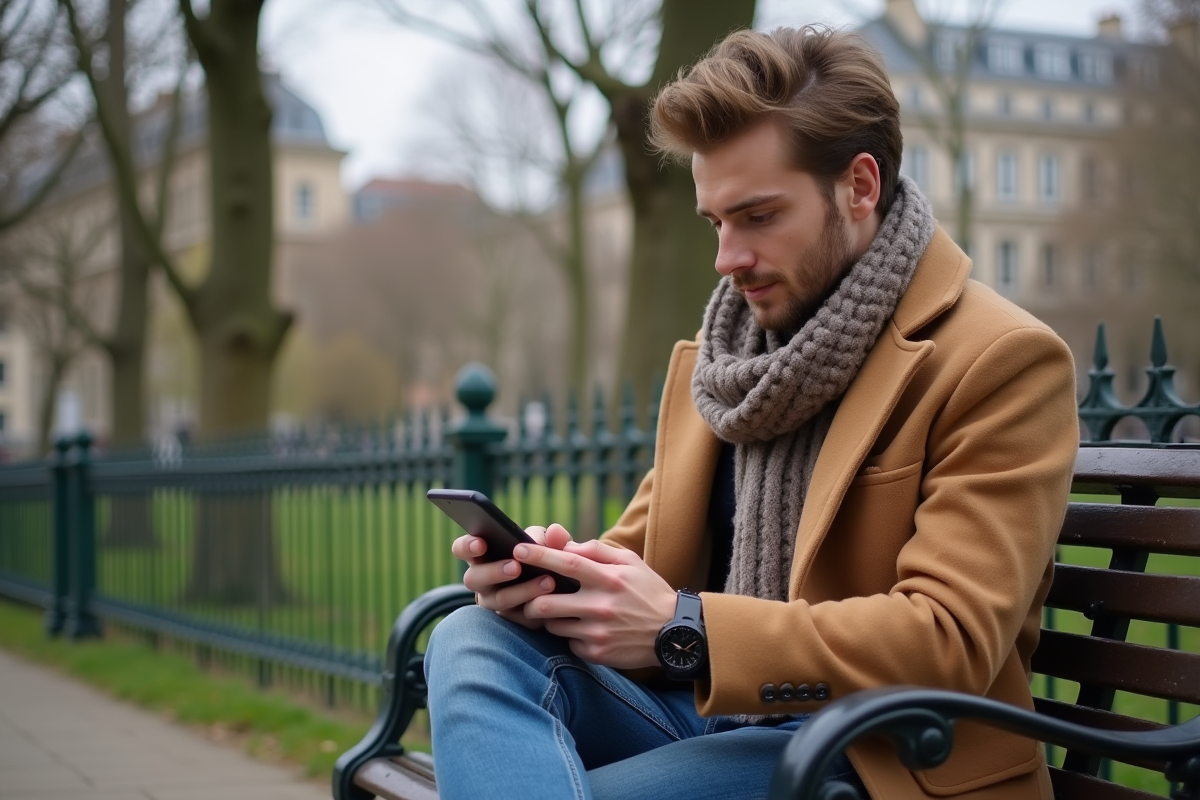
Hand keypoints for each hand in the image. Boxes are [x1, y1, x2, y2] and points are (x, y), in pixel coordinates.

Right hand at [452, 523, 572, 629]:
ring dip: (522, 591)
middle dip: (494, 572)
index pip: (462, 549)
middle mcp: (482, 581)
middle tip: (515, 567)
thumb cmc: (543, 558)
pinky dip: (537, 608)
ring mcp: (494, 602)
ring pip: (499, 600)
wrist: (559, 591)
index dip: (467, 547)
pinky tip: (553, 600)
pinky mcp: (514, 620)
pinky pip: (520, 618)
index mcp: (482, 556)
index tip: (481, 544)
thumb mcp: (547, 544)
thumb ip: (550, 538)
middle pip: (474, 579)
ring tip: (547, 582)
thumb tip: (555, 532)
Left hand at [515, 539, 677, 668]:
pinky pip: (569, 643)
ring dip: (550, 617)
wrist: (674, 633)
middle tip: (530, 594)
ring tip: (560, 610)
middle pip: (546, 602)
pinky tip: (583, 630)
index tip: (518, 548)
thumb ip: (597, 551)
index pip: (566, 563)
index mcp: (608, 579)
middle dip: (530, 597)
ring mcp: (598, 633)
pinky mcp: (598, 653)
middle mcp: (601, 606)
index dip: (539, 555)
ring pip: (553, 625)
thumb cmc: (648, 591)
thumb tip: (565, 546)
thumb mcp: (630, 562)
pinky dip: (570, 635)